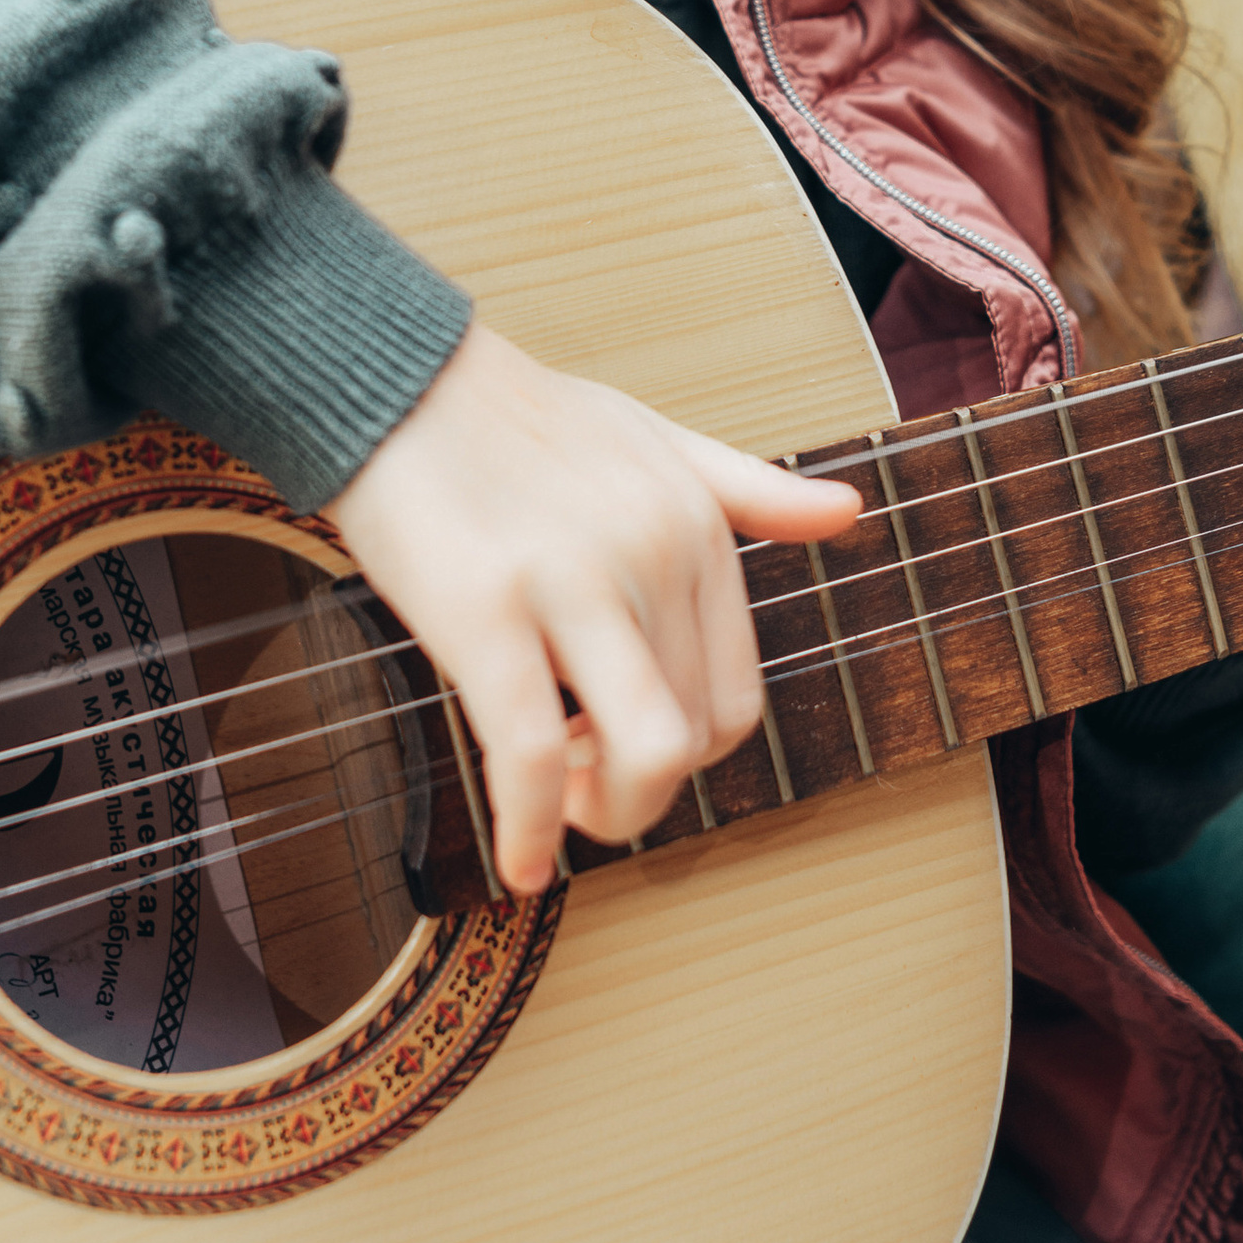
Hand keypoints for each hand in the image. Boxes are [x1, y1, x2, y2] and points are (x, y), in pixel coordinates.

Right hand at [328, 319, 860, 892]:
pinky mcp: (487, 611)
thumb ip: (749, 490)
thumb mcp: (653, 438)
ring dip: (612, 817)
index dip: (686, 755)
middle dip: (640, 789)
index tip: (619, 751)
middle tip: (580, 785)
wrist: (394, 374)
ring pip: (644, 753)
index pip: (735, 697)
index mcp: (694, 528)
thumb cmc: (517, 418)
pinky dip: (531, 833)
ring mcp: (572, 582)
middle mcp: (651, 554)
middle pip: (692, 736)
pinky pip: (531, 755)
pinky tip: (518, 867)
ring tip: (563, 815)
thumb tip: (848, 513)